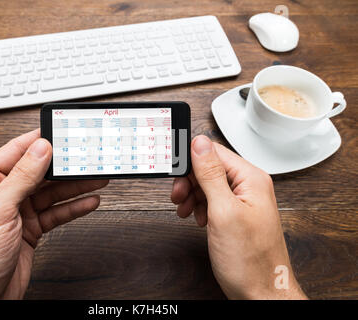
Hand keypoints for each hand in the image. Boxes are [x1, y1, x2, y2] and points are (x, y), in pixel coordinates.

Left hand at [0, 129, 107, 298]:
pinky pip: (55, 215)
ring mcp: (15, 214)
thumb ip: (21, 177)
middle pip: (38, 173)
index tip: (63, 132)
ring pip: (50, 194)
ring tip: (97, 178)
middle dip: (63, 166)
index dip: (40, 141)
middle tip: (88, 158)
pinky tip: (88, 202)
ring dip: (74, 187)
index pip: (15, 152)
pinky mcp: (28, 232)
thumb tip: (40, 148)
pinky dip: (73, 209)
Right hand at [171, 135, 306, 299]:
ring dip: (192, 195)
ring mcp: (243, 201)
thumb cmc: (250, 260)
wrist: (261, 293)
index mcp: (251, 179)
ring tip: (186, 210)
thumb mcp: (224, 212)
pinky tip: (197, 217)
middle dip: (189, 181)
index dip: (191, 161)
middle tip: (178, 197)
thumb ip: (211, 175)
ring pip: (209, 184)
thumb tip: (199, 143)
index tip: (175, 175)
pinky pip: (213, 199)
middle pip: (210, 167)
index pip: (214, 152)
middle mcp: (249, 186)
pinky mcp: (236, 214)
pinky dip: (200, 206)